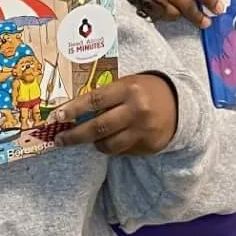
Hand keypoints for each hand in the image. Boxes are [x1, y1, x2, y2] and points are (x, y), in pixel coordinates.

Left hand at [55, 74, 177, 155]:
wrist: (179, 103)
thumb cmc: (144, 89)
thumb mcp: (126, 84)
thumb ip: (105, 95)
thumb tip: (74, 111)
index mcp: (128, 89)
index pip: (94, 100)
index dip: (73, 110)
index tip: (57, 117)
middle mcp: (136, 110)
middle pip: (99, 127)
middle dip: (75, 135)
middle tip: (60, 139)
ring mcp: (144, 131)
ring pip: (109, 145)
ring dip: (95, 144)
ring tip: (90, 140)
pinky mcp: (149, 146)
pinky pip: (123, 152)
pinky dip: (114, 147)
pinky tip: (115, 139)